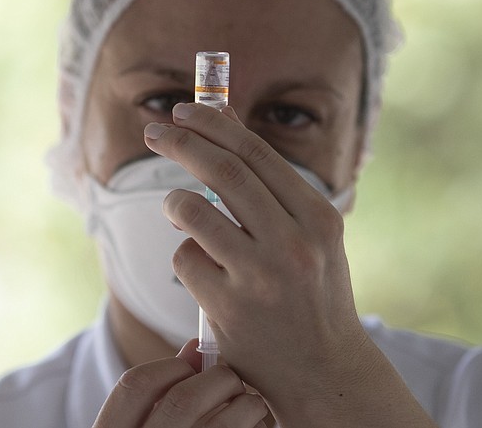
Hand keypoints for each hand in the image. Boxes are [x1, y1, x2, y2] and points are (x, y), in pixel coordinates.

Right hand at [93, 339, 268, 427]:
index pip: (135, 385)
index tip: (190, 367)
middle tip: (230, 383)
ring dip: (248, 405)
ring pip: (227, 420)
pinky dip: (256, 427)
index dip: (169, 366)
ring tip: (250, 408)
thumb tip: (196, 348)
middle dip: (218, 379)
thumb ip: (161, 396)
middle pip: (185, 397)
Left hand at [143, 103, 435, 426]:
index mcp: (319, 218)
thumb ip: (274, 188)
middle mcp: (294, 242)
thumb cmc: (314, 294)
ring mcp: (261, 276)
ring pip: (192, 212)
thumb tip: (223, 124)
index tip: (185, 111)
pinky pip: (186, 259)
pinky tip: (204, 271)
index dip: (214, 124)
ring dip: (174, 203)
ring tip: (177, 210)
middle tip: (155, 130)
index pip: (256, 154)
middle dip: (181, 142)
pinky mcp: (229, 307)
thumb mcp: (312, 237)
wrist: (325, 371)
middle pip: (222, 172)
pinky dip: (186, 256)